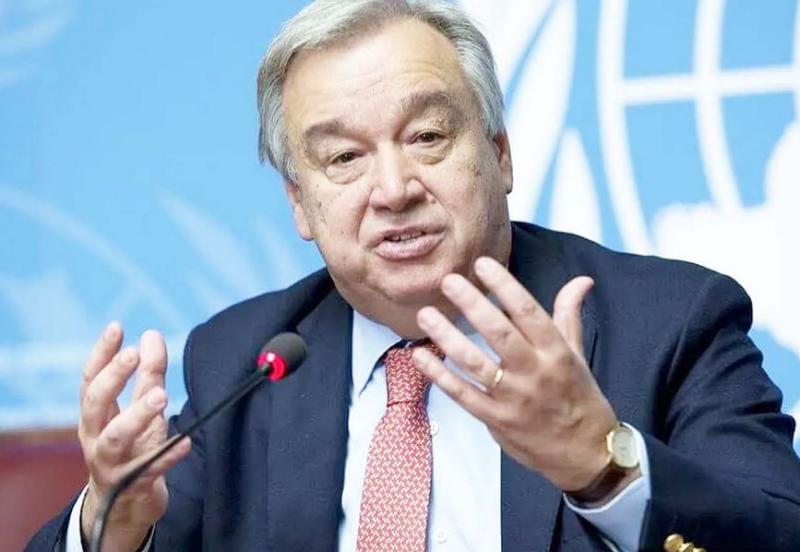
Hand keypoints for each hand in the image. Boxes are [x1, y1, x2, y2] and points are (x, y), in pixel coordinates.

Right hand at [78, 322, 190, 550]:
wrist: (124, 503)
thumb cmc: (131, 446)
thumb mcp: (137, 408)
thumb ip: (148, 374)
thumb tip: (152, 335)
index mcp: (94, 416)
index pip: (90, 379)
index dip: (102, 353)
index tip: (117, 327)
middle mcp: (96, 437)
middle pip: (95, 404)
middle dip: (113, 378)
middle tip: (134, 354)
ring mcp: (112, 462)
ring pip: (116, 438)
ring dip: (138, 414)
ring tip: (160, 395)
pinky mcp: (134, 484)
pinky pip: (151, 469)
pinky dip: (168, 455)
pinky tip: (186, 441)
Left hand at [412, 257, 617, 492]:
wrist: (586, 454)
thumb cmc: (580, 398)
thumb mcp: (578, 355)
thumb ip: (569, 315)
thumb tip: (581, 280)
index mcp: (556, 352)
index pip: (528, 312)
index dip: (504, 285)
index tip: (482, 264)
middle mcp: (535, 372)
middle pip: (499, 333)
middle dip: (472, 304)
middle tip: (448, 281)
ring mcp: (514, 398)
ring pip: (475, 363)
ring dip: (447, 337)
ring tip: (426, 315)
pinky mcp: (497, 420)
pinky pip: (463, 395)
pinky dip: (440, 376)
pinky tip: (420, 356)